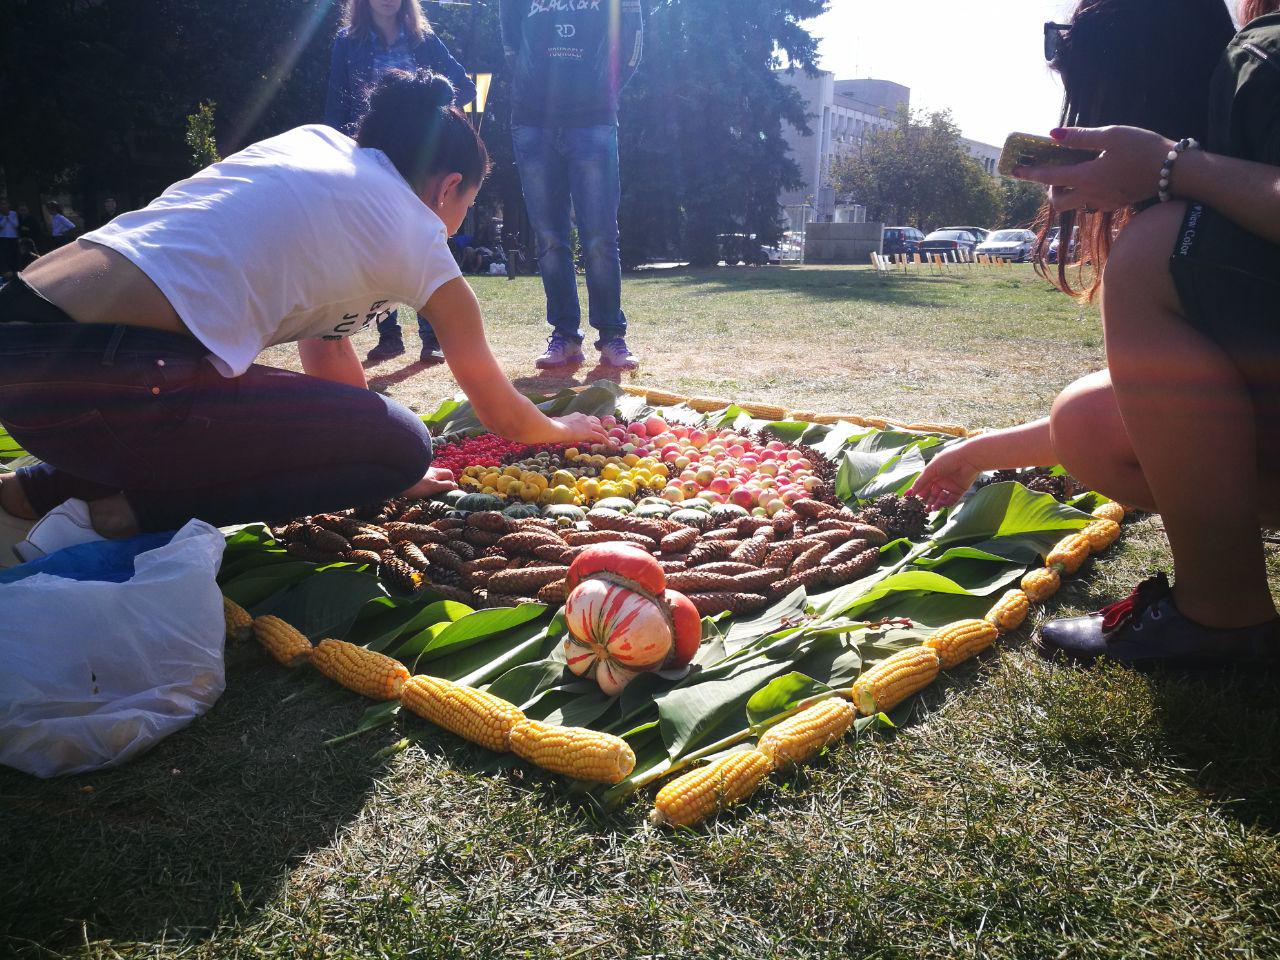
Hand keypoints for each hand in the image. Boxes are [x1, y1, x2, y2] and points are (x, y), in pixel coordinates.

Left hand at [401, 466, 456, 497]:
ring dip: (433, 485)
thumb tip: (455, 486)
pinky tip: (419, 492)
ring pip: (431, 478)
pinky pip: (422, 481)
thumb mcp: (434, 486)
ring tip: (430, 494)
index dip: (452, 481)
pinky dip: (424, 486)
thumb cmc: (417, 485)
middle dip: (442, 483)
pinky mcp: (413, 477)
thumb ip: (446, 485)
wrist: (396, 482)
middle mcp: (429, 470)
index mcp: (436, 472)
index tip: (450, 491)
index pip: (449, 474)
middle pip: (440, 475)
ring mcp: (421, 473)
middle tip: (440, 493)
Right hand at [551, 413, 607, 445]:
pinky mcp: (590, 432)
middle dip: (600, 427)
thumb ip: (559, 424)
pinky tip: (609, 445)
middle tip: (603, 432)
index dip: (591, 423)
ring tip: (608, 439)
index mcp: (577, 416)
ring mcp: (588, 425)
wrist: (557, 429)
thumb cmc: (554, 428)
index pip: (587, 419)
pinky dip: (606, 441)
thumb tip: (553, 424)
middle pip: (596, 422)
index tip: (591, 427)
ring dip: (605, 434)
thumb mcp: (557, 424)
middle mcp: (584, 418)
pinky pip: (600, 437)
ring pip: (600, 429)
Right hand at [907, 441, 984, 511]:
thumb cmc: (948, 459)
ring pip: (940, 498)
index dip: (916, 493)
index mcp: (932, 474)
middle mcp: (940, 480)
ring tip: (932, 509)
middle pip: (931, 494)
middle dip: (926, 501)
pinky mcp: (959, 490)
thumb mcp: (931, 469)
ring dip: (935, 504)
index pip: (922, 486)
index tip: (910, 500)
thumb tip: (912, 492)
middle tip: (922, 509)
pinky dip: (946, 504)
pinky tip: (942, 505)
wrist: (968, 459)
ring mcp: (950, 486)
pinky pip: (951, 500)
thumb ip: (921, 481)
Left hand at [1014, 126, 1174, 213]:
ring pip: (1075, 204)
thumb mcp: (1112, 135)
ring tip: (1075, 172)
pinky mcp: (1116, 204)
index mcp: (1087, 177)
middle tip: (1053, 172)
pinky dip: (1084, 193)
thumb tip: (1052, 134)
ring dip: (1067, 192)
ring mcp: (1104, 202)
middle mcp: (1092, 194)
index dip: (1030, 173)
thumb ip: (1080, 137)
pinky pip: (1091, 203)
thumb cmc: (1144, 149)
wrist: (1176, 171)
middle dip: (1049, 190)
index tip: (1015, 170)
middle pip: (1058, 201)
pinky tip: (1096, 177)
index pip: (1049, 177)